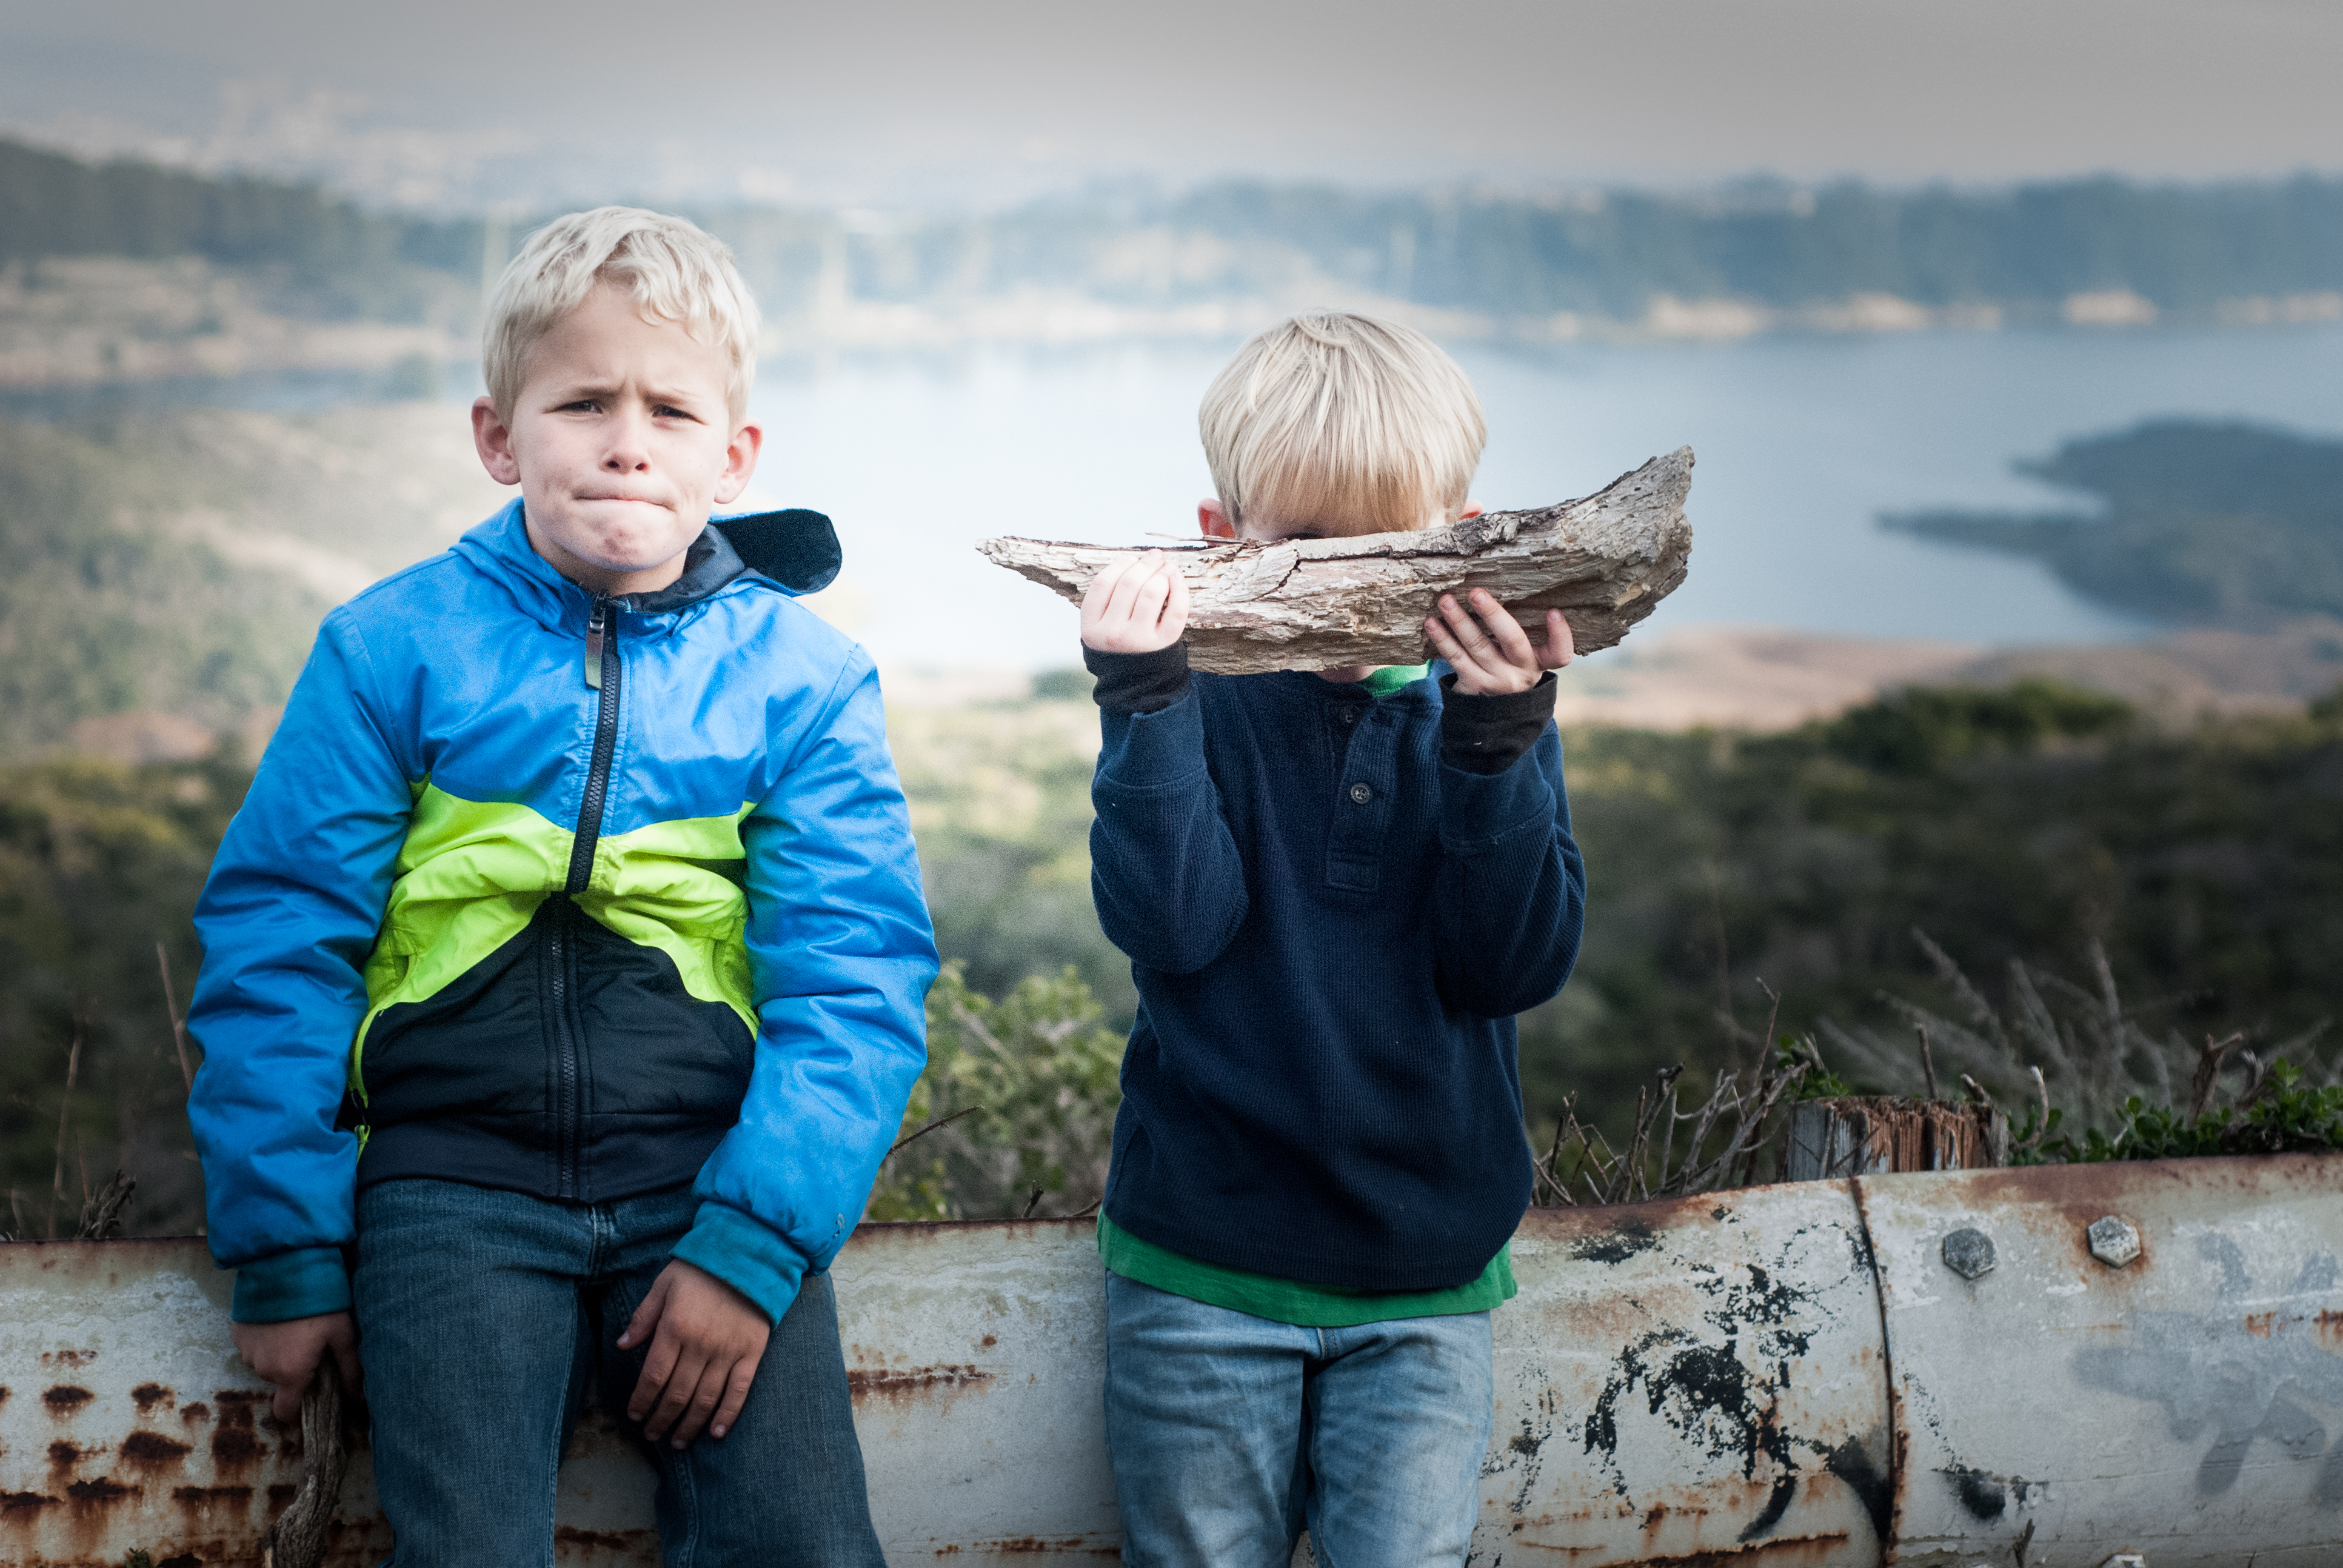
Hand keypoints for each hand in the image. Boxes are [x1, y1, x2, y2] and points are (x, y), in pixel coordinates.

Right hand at [231, 1311, 360, 1423]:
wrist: (285, 1268)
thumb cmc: (320, 1304)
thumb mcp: (343, 1334)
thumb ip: (351, 1369)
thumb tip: (360, 1400)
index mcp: (290, 1374)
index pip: (285, 1410)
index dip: (296, 1409)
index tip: (308, 1395)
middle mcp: (263, 1369)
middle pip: (279, 1381)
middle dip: (293, 1369)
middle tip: (310, 1344)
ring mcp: (246, 1351)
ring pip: (264, 1363)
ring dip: (277, 1352)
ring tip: (294, 1327)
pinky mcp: (236, 1333)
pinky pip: (252, 1345)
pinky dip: (264, 1338)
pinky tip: (277, 1319)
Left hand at [617, 1260, 768, 1446]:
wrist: (749, 1254)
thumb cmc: (701, 1268)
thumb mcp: (664, 1285)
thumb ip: (643, 1317)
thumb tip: (622, 1346)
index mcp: (675, 1328)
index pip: (653, 1376)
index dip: (642, 1400)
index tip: (635, 1415)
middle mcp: (700, 1345)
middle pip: (677, 1394)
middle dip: (662, 1419)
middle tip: (653, 1435)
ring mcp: (728, 1351)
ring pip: (705, 1398)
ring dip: (689, 1425)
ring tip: (678, 1442)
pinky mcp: (752, 1353)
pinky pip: (739, 1390)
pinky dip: (727, 1414)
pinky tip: (716, 1432)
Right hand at [1081, 549, 1189, 653]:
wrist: (1135, 680)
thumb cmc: (1119, 641)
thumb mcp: (1099, 625)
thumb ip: (1106, 598)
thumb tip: (1136, 560)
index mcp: (1091, 626)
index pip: (1102, 584)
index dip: (1120, 564)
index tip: (1132, 558)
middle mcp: (1112, 634)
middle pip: (1129, 584)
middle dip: (1146, 563)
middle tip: (1156, 555)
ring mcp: (1138, 640)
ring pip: (1152, 592)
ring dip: (1162, 572)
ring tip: (1168, 567)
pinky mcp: (1163, 644)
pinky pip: (1176, 610)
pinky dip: (1180, 589)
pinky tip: (1177, 578)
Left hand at [1425, 590, 1574, 695]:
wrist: (1494, 711)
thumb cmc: (1510, 667)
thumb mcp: (1524, 656)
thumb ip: (1522, 632)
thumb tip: (1506, 585)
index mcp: (1539, 662)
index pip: (1559, 654)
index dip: (1560, 635)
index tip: (1553, 612)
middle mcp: (1520, 673)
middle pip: (1512, 641)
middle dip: (1493, 614)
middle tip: (1476, 593)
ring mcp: (1495, 681)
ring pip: (1477, 647)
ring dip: (1458, 621)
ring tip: (1445, 601)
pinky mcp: (1472, 686)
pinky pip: (1455, 659)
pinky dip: (1442, 639)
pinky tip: (1431, 624)